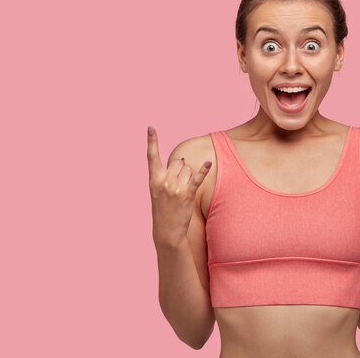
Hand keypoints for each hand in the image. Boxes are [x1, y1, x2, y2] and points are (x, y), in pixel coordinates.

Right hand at [147, 126, 211, 247]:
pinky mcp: (186, 195)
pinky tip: (208, 163)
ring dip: (189, 177)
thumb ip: (166, 175)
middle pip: (179, 162)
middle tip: (178, 187)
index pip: (151, 157)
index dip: (151, 141)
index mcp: (153, 180)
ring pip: (188, 169)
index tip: (151, 128)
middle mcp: (163, 182)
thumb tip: (183, 161)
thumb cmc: (163, 209)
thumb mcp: (158, 192)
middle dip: (181, 170)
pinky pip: (196, 178)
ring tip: (183, 193)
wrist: (166, 231)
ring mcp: (174, 189)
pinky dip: (203, 170)